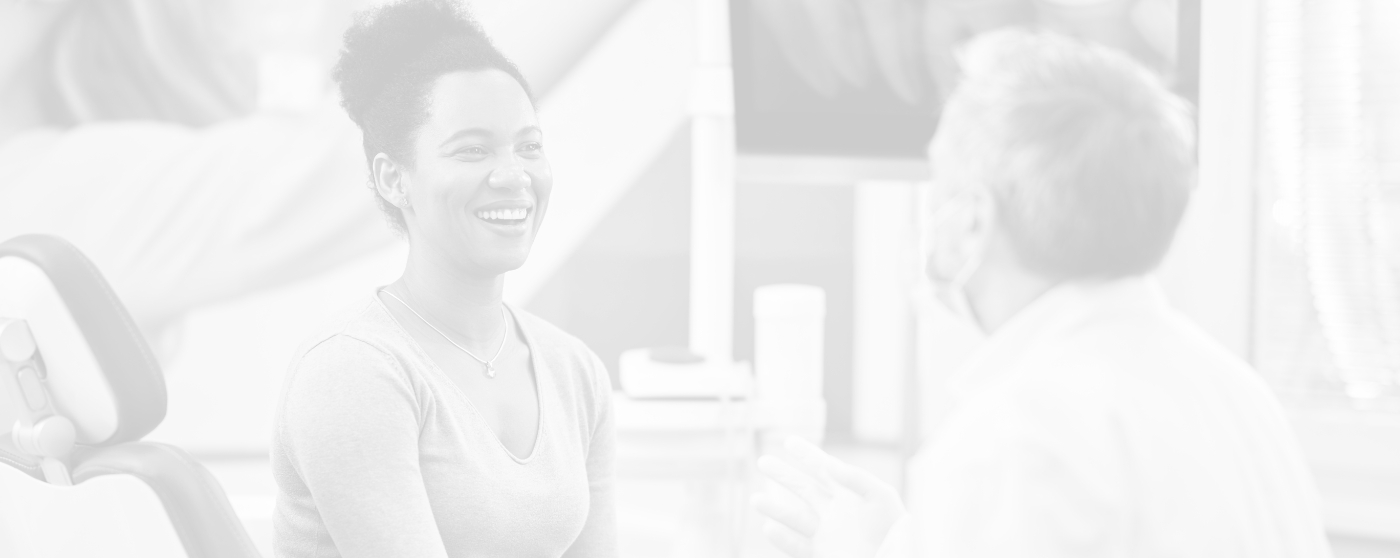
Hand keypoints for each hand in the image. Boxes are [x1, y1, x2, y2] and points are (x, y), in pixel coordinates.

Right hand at [751, 437, 906, 557]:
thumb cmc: (896, 531)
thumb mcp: (882, 498)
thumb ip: (857, 479)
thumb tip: (830, 464)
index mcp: (850, 494)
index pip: (825, 469)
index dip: (807, 454)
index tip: (788, 441)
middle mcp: (835, 512)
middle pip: (804, 489)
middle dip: (783, 475)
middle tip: (762, 462)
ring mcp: (827, 534)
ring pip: (795, 518)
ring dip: (775, 508)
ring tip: (754, 499)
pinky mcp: (822, 555)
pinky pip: (797, 547)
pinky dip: (782, 539)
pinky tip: (768, 529)